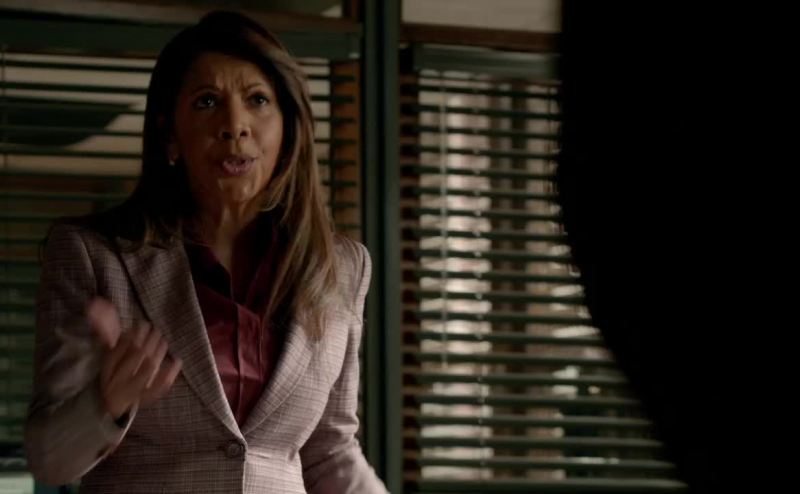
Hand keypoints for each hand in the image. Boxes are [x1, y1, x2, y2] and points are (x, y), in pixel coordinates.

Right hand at [87, 298, 182, 419]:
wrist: (108, 408)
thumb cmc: (110, 375)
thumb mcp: (105, 357)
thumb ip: (104, 331)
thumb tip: (97, 303)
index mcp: (106, 370)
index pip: (119, 350)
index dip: (132, 335)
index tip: (141, 324)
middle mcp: (117, 381)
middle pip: (136, 358)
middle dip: (148, 340)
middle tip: (155, 329)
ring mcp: (132, 391)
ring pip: (148, 369)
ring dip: (159, 351)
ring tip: (163, 341)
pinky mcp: (145, 399)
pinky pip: (159, 388)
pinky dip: (170, 373)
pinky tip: (177, 360)